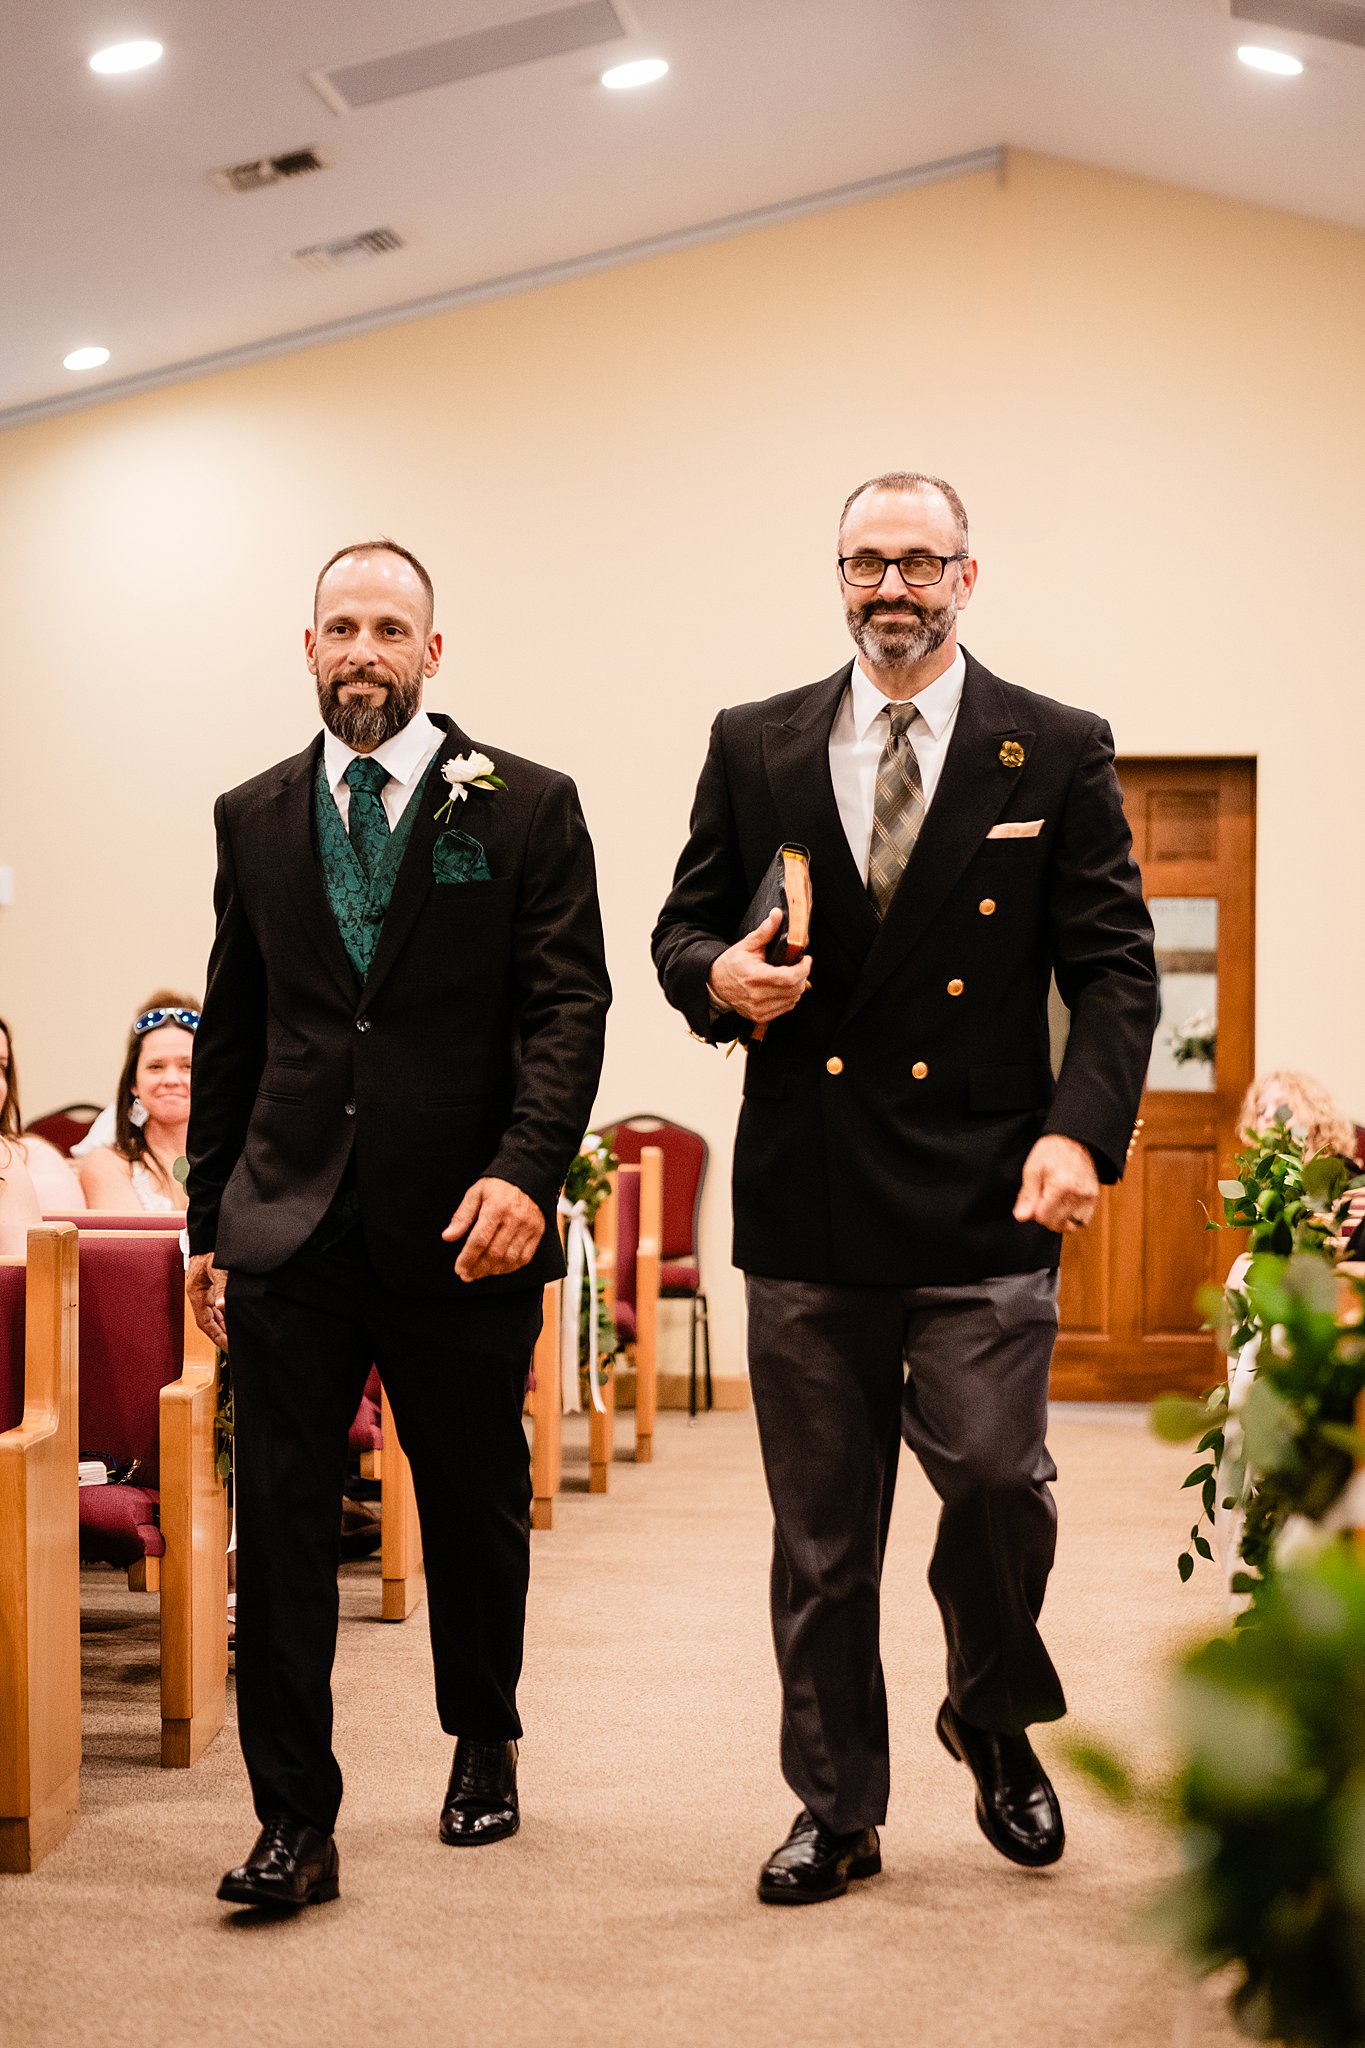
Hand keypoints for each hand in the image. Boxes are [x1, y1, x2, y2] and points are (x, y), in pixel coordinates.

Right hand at [186, 1252, 228, 1350]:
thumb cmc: (211, 1248)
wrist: (209, 1235)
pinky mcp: (210, 1287)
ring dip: (224, 1326)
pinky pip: (216, 1306)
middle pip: (209, 1322)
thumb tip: (222, 1305)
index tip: (228, 1346)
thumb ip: (221, 1285)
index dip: (216, 1336)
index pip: (205, 1322)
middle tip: (235, 1346)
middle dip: (221, 1335)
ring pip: (213, 1315)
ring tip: (236, 1337)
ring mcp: (204, 1291)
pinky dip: (225, 1315)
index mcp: (196, 1293)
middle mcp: (199, 1295)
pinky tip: (234, 1319)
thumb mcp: (217, 1267)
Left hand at [443, 1177, 545, 1281]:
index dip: (468, 1258)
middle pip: (494, 1253)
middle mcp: (515, 1219)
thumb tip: (448, 1237)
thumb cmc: (498, 1185)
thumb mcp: (475, 1193)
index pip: (479, 1240)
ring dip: (492, 1271)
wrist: (529, 1175)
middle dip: (478, 1268)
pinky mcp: (538, 1232)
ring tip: (479, 1273)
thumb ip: (462, 1216)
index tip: (459, 1269)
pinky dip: (509, 1268)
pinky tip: (497, 1269)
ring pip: (509, 1259)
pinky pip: (524, 1258)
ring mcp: (529, 1227)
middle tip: (466, 1275)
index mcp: (496, 1207)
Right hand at [707, 908, 810, 1025]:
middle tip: (799, 965)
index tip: (806, 959)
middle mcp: (757, 996)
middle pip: (794, 989)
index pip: (789, 978)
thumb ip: (765, 931)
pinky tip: (784, 987)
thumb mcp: (747, 944)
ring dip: (797, 987)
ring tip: (791, 976)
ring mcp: (759, 1009)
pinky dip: (790, 997)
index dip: (803, 969)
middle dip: (802, 976)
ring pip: (793, 1000)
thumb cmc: (731, 963)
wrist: (715, 984)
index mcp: (755, 977)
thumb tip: (777, 914)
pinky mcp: (760, 1016)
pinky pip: (786, 1008)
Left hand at [1013, 1135, 1099, 1233]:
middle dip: (1045, 1216)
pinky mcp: (1095, 1200)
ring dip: (1059, 1219)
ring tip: (1054, 1202)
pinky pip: (1083, 1222)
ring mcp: (1089, 1198)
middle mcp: (1079, 1194)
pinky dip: (1072, 1218)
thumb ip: (1027, 1195)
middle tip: (1043, 1198)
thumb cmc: (1052, 1151)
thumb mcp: (1033, 1168)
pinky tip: (1065, 1205)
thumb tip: (1021, 1216)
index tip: (1033, 1199)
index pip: (1043, 1217)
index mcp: (1062, 1185)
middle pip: (1056, 1224)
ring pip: (1071, 1226)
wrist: (1076, 1140)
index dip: (1033, 1212)